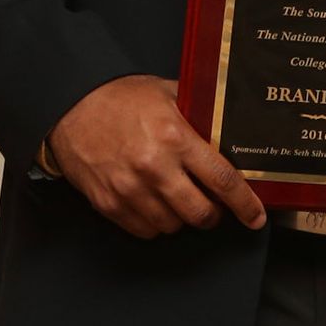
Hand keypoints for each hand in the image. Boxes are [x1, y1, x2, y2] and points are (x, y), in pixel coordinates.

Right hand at [47, 74, 266, 238]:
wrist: (71, 105)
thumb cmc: (120, 98)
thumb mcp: (168, 94)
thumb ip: (199, 115)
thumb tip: (229, 131)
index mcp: (175, 138)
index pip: (222, 179)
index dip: (244, 204)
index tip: (255, 217)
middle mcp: (154, 168)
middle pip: (201, 213)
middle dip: (213, 214)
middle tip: (213, 204)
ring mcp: (129, 189)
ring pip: (172, 226)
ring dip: (182, 218)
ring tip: (178, 197)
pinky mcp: (108, 204)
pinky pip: (144, 230)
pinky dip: (155, 223)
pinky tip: (155, 203)